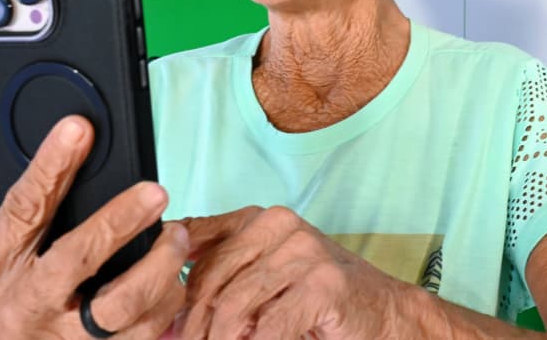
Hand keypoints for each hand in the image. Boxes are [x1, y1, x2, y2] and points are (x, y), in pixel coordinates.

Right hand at [0, 116, 190, 338]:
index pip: (23, 208)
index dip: (52, 165)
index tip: (79, 130)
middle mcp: (24, 303)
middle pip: (74, 259)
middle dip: (118, 221)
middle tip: (155, 192)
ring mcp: (61, 338)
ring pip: (118, 306)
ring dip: (156, 268)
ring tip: (176, 236)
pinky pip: (141, 334)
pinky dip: (165, 305)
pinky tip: (174, 280)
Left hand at [176, 206, 412, 339]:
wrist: (384, 313)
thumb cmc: (320, 299)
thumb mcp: (265, 277)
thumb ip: (224, 277)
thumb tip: (167, 309)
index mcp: (260, 219)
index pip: (195, 240)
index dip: (173, 284)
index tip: (163, 318)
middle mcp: (280, 225)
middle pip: (210, 278)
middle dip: (192, 324)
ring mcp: (303, 252)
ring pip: (234, 305)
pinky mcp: (322, 284)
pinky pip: (268, 328)